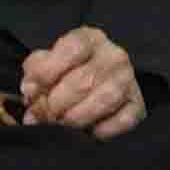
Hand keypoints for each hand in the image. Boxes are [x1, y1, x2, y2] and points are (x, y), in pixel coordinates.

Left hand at [20, 26, 145, 138]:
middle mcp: (114, 56)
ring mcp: (129, 80)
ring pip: (102, 102)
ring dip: (74, 119)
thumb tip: (30, 92)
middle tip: (42, 115)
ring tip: (61, 123)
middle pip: (83, 81)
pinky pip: (121, 121)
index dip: (47, 72)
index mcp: (89, 39)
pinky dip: (100, 130)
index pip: (71, 49)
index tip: (31, 91)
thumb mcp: (47, 62)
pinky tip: (88, 130)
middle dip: (55, 104)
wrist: (99, 81)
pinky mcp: (138, 105)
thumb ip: (35, 72)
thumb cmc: (66, 71)